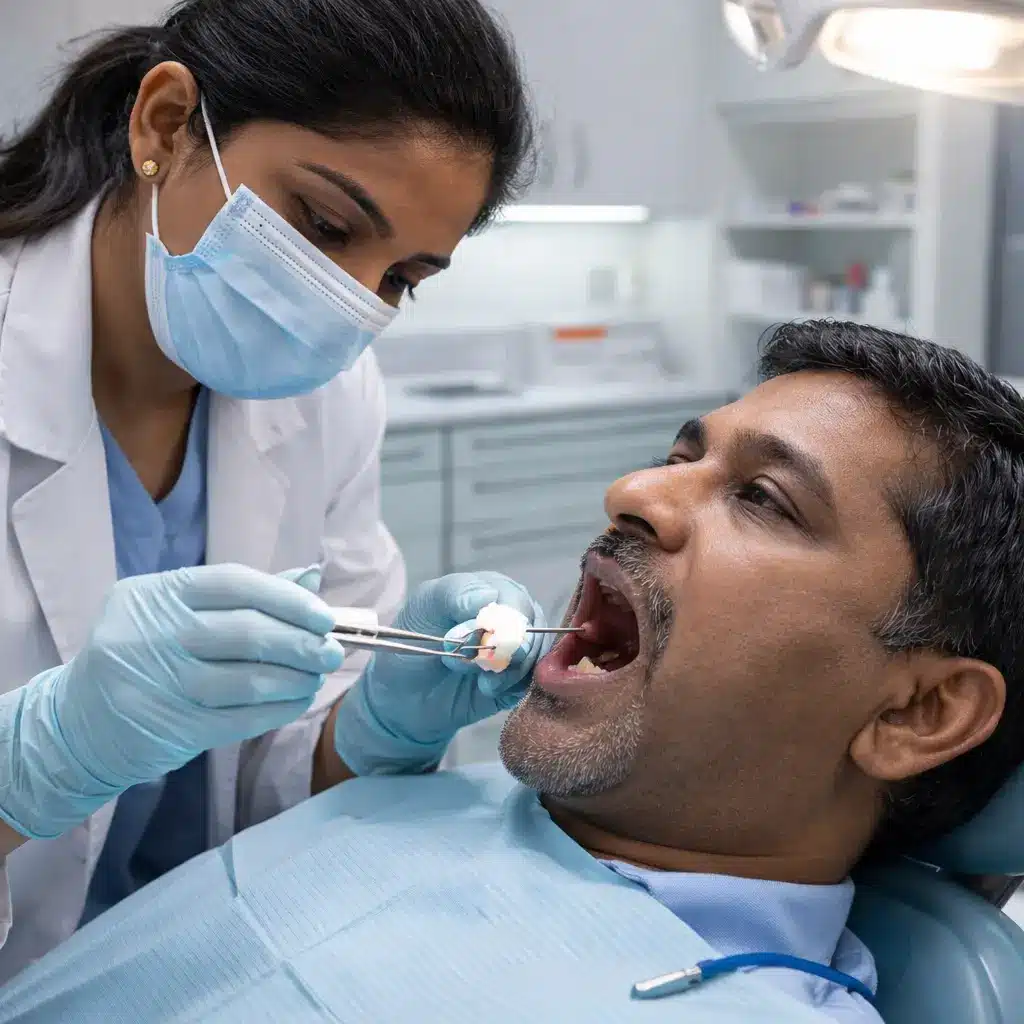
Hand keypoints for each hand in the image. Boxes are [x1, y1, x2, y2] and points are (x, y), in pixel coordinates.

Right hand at [0, 564, 342, 839]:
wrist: (76, 722)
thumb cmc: (143, 654)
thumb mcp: (176, 611)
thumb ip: (242, 595)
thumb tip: (312, 576)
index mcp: (154, 594)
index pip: (234, 584)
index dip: (288, 598)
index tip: (324, 616)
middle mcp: (150, 634)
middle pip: (245, 632)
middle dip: (300, 642)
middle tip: (332, 651)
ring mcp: (155, 682)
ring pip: (246, 680)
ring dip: (294, 679)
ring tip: (316, 676)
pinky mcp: (167, 727)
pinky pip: (238, 718)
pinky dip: (277, 709)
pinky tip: (296, 700)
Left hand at [332, 572, 550, 774]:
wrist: (402, 694)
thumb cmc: (411, 640)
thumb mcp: (425, 606)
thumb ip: (454, 593)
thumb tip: (487, 597)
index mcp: (492, 588)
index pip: (515, 600)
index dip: (501, 623)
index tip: (472, 640)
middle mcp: (511, 615)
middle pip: (533, 629)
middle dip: (505, 651)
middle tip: (474, 664)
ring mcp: (517, 649)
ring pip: (536, 656)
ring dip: (508, 671)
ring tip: (481, 681)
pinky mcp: (518, 680)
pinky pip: (532, 682)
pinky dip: (512, 687)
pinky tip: (488, 689)